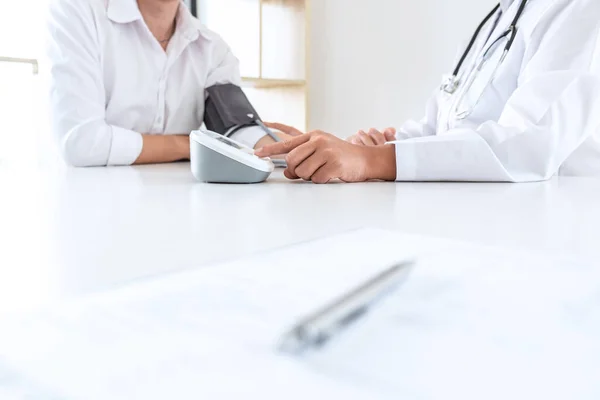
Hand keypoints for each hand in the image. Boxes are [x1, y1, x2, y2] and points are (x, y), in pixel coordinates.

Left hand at [255, 125, 396, 183]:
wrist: (365, 160)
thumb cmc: (341, 157)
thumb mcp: (321, 152)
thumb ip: (302, 159)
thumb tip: (287, 172)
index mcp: (313, 136)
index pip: (287, 143)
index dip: (270, 149)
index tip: (256, 154)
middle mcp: (318, 141)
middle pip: (291, 160)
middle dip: (296, 170)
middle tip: (308, 171)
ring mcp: (326, 151)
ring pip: (302, 172)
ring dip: (310, 177)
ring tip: (323, 170)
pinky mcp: (334, 164)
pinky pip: (316, 179)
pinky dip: (321, 180)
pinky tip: (331, 174)